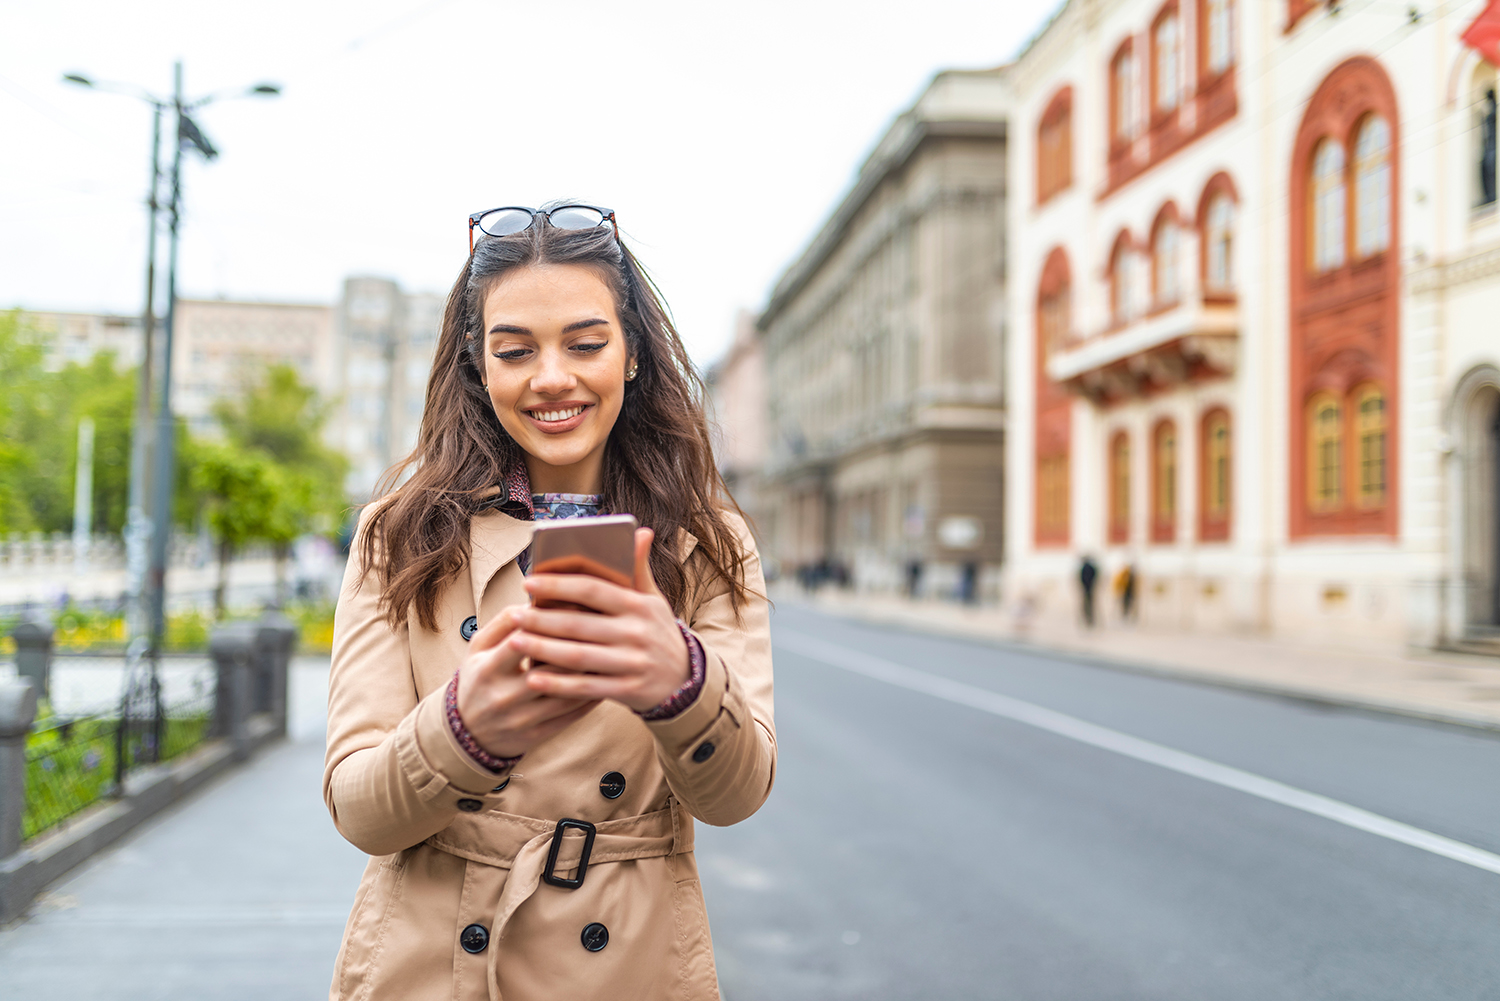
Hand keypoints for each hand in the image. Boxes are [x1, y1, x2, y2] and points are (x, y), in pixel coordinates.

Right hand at [454, 606, 599, 758]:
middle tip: (605, 630)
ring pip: (566, 694)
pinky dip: (591, 697)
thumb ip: (504, 621)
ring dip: (591, 674)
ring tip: (610, 654)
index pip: (523, 641)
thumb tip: (538, 598)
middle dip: (579, 648)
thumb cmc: (478, 678)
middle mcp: (504, 696)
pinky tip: (605, 680)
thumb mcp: (479, 647)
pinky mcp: (535, 735)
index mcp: (487, 669)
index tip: (578, 606)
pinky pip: (571, 716)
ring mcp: (520, 719)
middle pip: (551, 668)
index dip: (552, 622)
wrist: (467, 733)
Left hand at [513, 528, 690, 712]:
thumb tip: (641, 531)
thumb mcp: (653, 600)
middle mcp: (636, 633)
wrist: (684, 679)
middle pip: (579, 625)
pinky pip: (585, 687)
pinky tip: (532, 677)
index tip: (528, 581)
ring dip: (542, 650)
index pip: (593, 590)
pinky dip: (557, 684)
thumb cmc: (657, 631)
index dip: (559, 585)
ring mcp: (632, 664)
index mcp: (639, 606)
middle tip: (513, 614)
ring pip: (578, 656)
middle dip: (542, 619)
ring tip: (514, 642)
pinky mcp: (627, 690)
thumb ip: (639, 568)